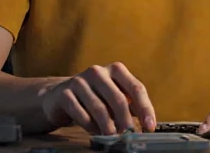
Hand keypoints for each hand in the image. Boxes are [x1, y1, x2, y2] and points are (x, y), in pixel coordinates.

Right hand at [40, 62, 156, 134]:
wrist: (60, 96)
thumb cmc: (95, 98)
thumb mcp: (114, 97)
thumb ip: (129, 106)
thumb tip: (146, 125)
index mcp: (116, 70)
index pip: (136, 88)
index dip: (145, 109)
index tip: (149, 127)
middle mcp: (98, 71)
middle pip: (118, 99)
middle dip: (126, 121)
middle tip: (129, 136)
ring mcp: (80, 81)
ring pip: (99, 108)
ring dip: (108, 127)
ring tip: (112, 138)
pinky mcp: (65, 93)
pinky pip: (81, 113)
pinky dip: (90, 126)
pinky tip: (95, 133)